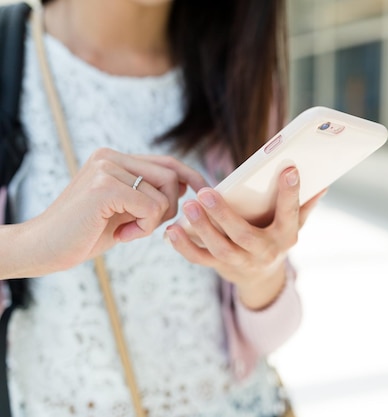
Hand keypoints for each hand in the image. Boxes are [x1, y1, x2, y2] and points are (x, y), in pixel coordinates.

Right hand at [9, 148, 206, 276]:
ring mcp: (105, 169)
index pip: (166, 162)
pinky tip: (121, 236)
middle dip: (169, 208)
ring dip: (153, 222)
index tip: (204, 192)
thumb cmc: (85, 233)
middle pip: (170, 176)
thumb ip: (148, 194)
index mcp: (114, 158)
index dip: (190, 177)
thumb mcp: (124, 209)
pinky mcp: (104, 187)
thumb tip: (185, 186)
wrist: (44, 249)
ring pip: (163, 194)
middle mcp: (110, 156)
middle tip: (144, 228)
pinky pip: (151, 208)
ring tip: (128, 231)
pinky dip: (144, 229)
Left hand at [165, 167, 324, 309]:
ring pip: (219, 248)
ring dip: (201, 228)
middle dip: (223, 215)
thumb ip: (304, 204)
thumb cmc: (277, 239)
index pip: (290, 214)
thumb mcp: (294, 224)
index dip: (290, 193)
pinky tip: (171, 230)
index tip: (289, 169)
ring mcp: (241, 263)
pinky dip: (183, 247)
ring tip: (188, 206)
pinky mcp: (221, 268)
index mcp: (285, 237)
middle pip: (243, 235)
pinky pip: (200, 259)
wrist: (263, 279)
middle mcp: (264, 252)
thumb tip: (323, 184)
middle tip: (206, 192)